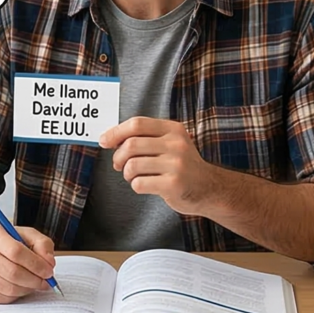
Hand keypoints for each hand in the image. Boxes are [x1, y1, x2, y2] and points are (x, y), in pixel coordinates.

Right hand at [0, 219, 56, 302]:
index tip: (48, 271)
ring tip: (33, 283)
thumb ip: (42, 244)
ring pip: (9, 288)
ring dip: (28, 289)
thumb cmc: (5, 242)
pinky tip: (20, 286)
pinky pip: (3, 298)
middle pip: (13, 272)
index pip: (16, 252)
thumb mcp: (25, 235)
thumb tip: (49, 262)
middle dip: (35, 280)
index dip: (36, 264)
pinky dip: (17, 295)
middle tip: (45, 282)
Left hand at [100, 118, 217, 214]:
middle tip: (119, 165)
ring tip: (135, 176)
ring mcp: (176, 164)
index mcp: (173, 129)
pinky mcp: (173, 184)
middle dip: (118, 157)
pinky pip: (139, 183)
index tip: (104, 141)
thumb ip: (145, 138)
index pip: (137, 124)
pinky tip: (146, 185)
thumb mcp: (170, 144)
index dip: (116, 132)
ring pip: (132, 166)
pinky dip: (136, 186)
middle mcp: (176, 144)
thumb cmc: (182, 166)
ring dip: (127, 174)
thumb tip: (108, 138)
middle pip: (131, 145)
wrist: (209, 188)